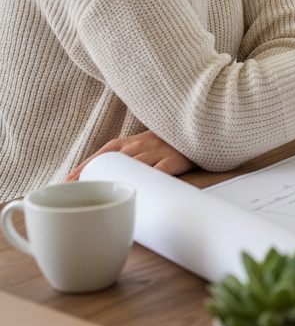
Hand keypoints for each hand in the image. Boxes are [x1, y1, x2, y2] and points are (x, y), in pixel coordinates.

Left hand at [65, 130, 194, 181]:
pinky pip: (160, 171)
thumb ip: (124, 158)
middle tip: (77, 194)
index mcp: (130, 143)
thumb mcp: (142, 146)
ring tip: (102, 197)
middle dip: (95, 177)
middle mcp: (141, 145)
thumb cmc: (166, 143)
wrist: (198, 128)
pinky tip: (140, 191)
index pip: (102, 154)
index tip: (65, 183)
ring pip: (134, 165)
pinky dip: (149, 180)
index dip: (84, 168)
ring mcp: (157, 151)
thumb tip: (97, 180)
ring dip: (119, 180)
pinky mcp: (174, 158)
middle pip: (114, 161)